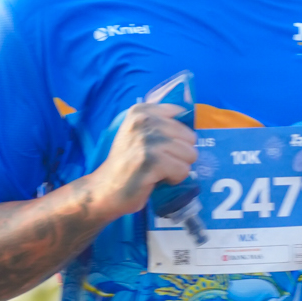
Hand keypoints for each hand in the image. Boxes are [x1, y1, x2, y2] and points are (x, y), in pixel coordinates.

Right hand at [91, 102, 197, 220]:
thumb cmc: (129, 162)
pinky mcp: (151, 161)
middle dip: (180, 154)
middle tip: (159, 162)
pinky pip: (183, 170)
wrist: (106, 189)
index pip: (181, 114)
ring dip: (178, 167)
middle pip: (189, 137)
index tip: (163, 146)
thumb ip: (163, 123)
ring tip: (158, 170)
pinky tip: (156, 179)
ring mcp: (146, 140)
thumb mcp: (141, 133)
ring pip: (189, 154)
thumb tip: (195, 118)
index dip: (179, 135)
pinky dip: (174, 179)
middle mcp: (143, 121)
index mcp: (141, 111)